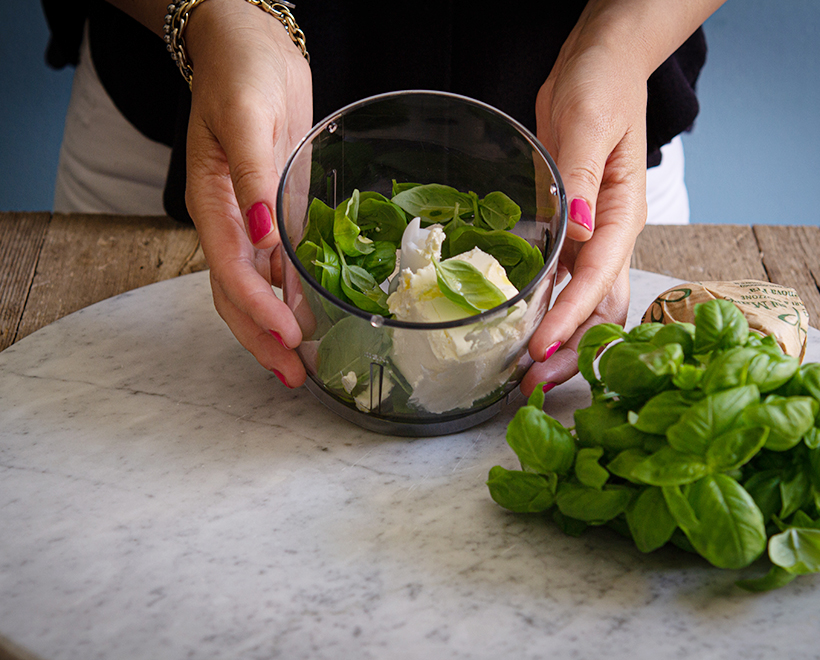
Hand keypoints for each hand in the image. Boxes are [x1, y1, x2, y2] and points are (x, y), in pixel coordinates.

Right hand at [183, 1, 311, 386]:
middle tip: (293, 376)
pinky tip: (308, 317)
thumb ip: (251, 178)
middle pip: (236, 295)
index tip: (288, 336)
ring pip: (255, 289)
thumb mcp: (246, 119)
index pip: (230, 272)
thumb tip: (263, 235)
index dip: (257, 309)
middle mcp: (229, 222)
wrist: (250, 48)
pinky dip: (290, 297)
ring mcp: (251, 221)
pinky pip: (278, 267)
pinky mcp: (274, 213)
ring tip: (300, 364)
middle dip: (262, 339)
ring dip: (274, 328)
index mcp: (211, 204)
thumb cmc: (241, 74)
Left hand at [523, 22, 648, 394]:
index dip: (570, 316)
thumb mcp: (590, 121)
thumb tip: (578, 230)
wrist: (597, 68)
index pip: (598, 278)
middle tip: (533, 384)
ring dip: (560, 343)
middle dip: (571, 349)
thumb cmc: (600, 85)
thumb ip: (584, 177)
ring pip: (583, 306)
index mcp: (622, 214)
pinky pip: (562, 286)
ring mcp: (590, 240)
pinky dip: (546, 315)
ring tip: (527, 376)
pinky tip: (522, 336)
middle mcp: (609, 236)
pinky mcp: (569, 235)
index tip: (542, 347)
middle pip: (599, 308)